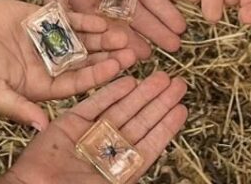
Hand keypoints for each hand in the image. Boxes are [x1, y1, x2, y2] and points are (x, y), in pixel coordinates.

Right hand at [0, 0, 140, 129]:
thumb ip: (20, 109)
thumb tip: (42, 127)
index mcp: (41, 85)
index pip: (77, 83)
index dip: (98, 76)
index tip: (119, 69)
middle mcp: (48, 65)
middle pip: (85, 63)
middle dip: (108, 58)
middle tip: (133, 52)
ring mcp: (47, 42)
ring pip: (82, 41)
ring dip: (102, 39)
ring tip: (124, 34)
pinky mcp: (42, 20)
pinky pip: (68, 21)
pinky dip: (84, 20)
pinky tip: (102, 20)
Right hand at [0, 72, 189, 183]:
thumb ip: (132, 173)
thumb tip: (165, 170)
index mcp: (118, 170)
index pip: (149, 144)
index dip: (166, 126)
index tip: (182, 108)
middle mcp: (106, 150)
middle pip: (139, 122)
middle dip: (159, 103)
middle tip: (179, 83)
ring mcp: (88, 135)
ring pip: (121, 109)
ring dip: (142, 93)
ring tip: (162, 77)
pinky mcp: (68, 123)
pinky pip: (94, 104)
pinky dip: (111, 92)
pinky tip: (129, 80)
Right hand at [33, 0, 186, 53]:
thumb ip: (59, 0)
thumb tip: (65, 31)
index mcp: (83, 0)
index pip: (108, 27)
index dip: (126, 42)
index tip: (143, 56)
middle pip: (132, 16)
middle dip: (152, 31)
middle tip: (173, 47)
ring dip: (163, 11)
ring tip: (181, 28)